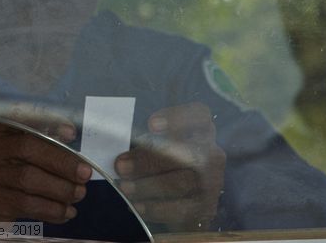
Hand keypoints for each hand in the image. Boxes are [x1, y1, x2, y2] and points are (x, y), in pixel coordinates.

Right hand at [0, 117, 92, 222]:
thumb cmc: (7, 168)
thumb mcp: (16, 146)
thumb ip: (41, 138)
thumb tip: (74, 140)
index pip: (18, 116)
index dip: (45, 121)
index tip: (71, 132)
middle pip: (26, 148)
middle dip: (62, 161)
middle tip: (85, 173)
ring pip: (28, 179)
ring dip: (61, 188)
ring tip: (79, 193)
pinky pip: (27, 205)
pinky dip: (53, 209)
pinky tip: (67, 211)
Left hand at [115, 103, 225, 230]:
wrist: (182, 198)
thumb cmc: (160, 161)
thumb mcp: (154, 145)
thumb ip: (140, 140)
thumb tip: (113, 142)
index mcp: (201, 130)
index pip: (199, 115)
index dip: (178, 118)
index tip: (151, 125)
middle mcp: (212, 154)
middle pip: (185, 153)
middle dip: (149, 160)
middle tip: (121, 166)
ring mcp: (212, 182)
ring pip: (181, 182)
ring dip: (148, 186)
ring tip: (125, 187)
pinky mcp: (207, 208)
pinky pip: (182, 209)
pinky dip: (157, 208)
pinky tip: (138, 206)